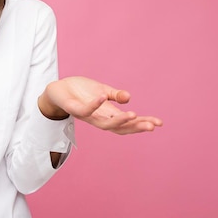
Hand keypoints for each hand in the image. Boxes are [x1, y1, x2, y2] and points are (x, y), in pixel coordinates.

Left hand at [39, 77, 162, 134]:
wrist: (58, 89)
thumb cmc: (81, 91)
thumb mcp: (102, 90)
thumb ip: (116, 95)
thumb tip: (129, 97)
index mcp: (108, 114)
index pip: (128, 123)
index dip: (143, 123)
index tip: (159, 123)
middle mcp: (99, 118)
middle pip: (120, 128)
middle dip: (136, 127)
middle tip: (151, 126)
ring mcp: (87, 115)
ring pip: (104, 124)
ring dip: (119, 121)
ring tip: (133, 115)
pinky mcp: (74, 109)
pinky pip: (85, 109)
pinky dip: (94, 105)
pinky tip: (103, 97)